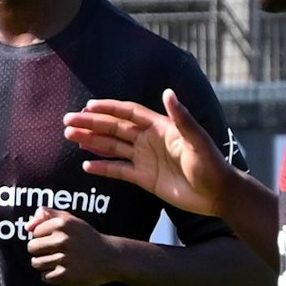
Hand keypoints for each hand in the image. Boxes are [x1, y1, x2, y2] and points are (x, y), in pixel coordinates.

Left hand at [27, 207, 116, 285]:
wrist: (110, 257)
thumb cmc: (86, 237)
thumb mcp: (70, 220)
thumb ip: (48, 215)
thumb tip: (27, 226)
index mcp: (62, 223)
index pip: (34, 232)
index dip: (42, 237)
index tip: (55, 239)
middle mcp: (63, 239)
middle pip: (32, 248)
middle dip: (39, 251)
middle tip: (53, 252)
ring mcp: (65, 258)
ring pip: (36, 263)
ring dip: (44, 264)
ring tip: (57, 262)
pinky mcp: (67, 275)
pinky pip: (45, 277)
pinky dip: (52, 276)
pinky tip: (62, 271)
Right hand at [64, 89, 231, 216]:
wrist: (218, 194)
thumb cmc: (212, 164)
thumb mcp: (197, 140)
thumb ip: (181, 117)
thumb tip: (167, 92)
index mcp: (160, 127)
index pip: (128, 113)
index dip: (109, 108)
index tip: (88, 106)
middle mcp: (149, 140)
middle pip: (115, 129)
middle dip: (92, 124)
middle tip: (68, 121)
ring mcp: (146, 159)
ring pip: (113, 147)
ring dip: (92, 141)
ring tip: (71, 137)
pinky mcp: (145, 178)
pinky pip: (119, 171)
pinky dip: (103, 168)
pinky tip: (86, 165)